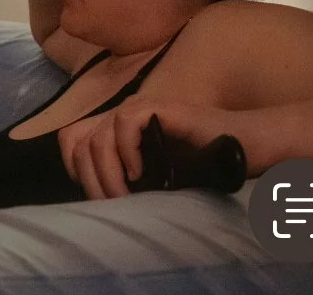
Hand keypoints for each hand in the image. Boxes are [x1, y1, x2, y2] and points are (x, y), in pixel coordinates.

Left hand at [58, 96, 239, 199]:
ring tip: (127, 195)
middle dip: (91, 181)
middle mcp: (120, 117)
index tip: (97, 195)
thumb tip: (94, 204)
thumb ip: (124, 182)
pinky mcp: (157, 107)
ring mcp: (137, 109)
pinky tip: (140, 173)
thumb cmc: (200, 168)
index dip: (74, 169)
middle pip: (78, 144)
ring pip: (97, 139)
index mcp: (115, 132)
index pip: (71, 141)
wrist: (242, 150)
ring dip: (108, 174)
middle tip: (114, 205)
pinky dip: (126, 151)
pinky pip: (123, 123)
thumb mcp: (153, 180)